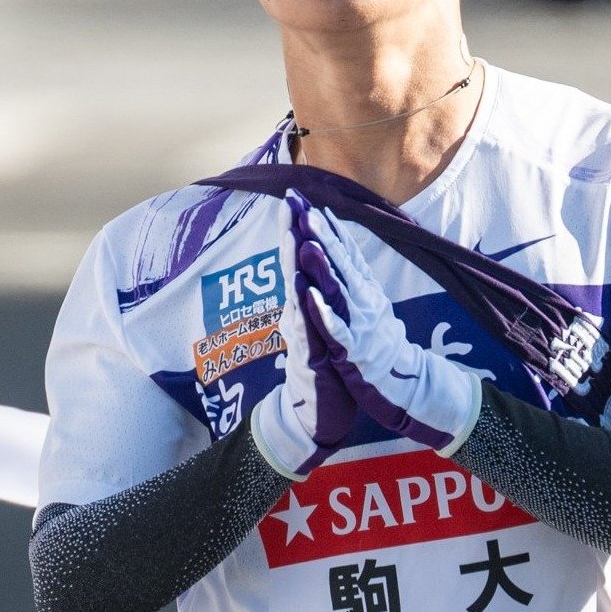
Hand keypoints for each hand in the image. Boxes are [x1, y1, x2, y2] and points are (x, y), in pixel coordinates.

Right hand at [247, 193, 362, 478]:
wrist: (316, 414)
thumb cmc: (322, 367)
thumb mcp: (319, 324)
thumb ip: (312, 296)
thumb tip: (307, 267)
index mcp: (306, 305)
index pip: (300, 260)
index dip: (297, 229)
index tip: (296, 197)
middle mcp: (299, 315)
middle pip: (293, 269)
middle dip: (291, 235)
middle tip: (288, 202)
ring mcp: (303, 336)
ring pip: (298, 295)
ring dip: (295, 266)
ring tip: (295, 235)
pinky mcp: (311, 359)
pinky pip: (309, 332)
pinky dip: (308, 311)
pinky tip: (304, 293)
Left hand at [291, 196, 482, 454]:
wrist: (407, 385)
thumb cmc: (383, 346)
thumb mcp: (370, 306)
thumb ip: (357, 279)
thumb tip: (342, 249)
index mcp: (365, 290)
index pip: (345, 252)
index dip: (326, 226)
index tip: (307, 199)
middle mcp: (364, 301)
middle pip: (341, 263)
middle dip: (320, 234)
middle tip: (302, 206)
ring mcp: (361, 325)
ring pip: (339, 290)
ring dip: (323, 266)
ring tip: (306, 240)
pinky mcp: (355, 352)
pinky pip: (337, 330)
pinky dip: (324, 313)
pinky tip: (310, 297)